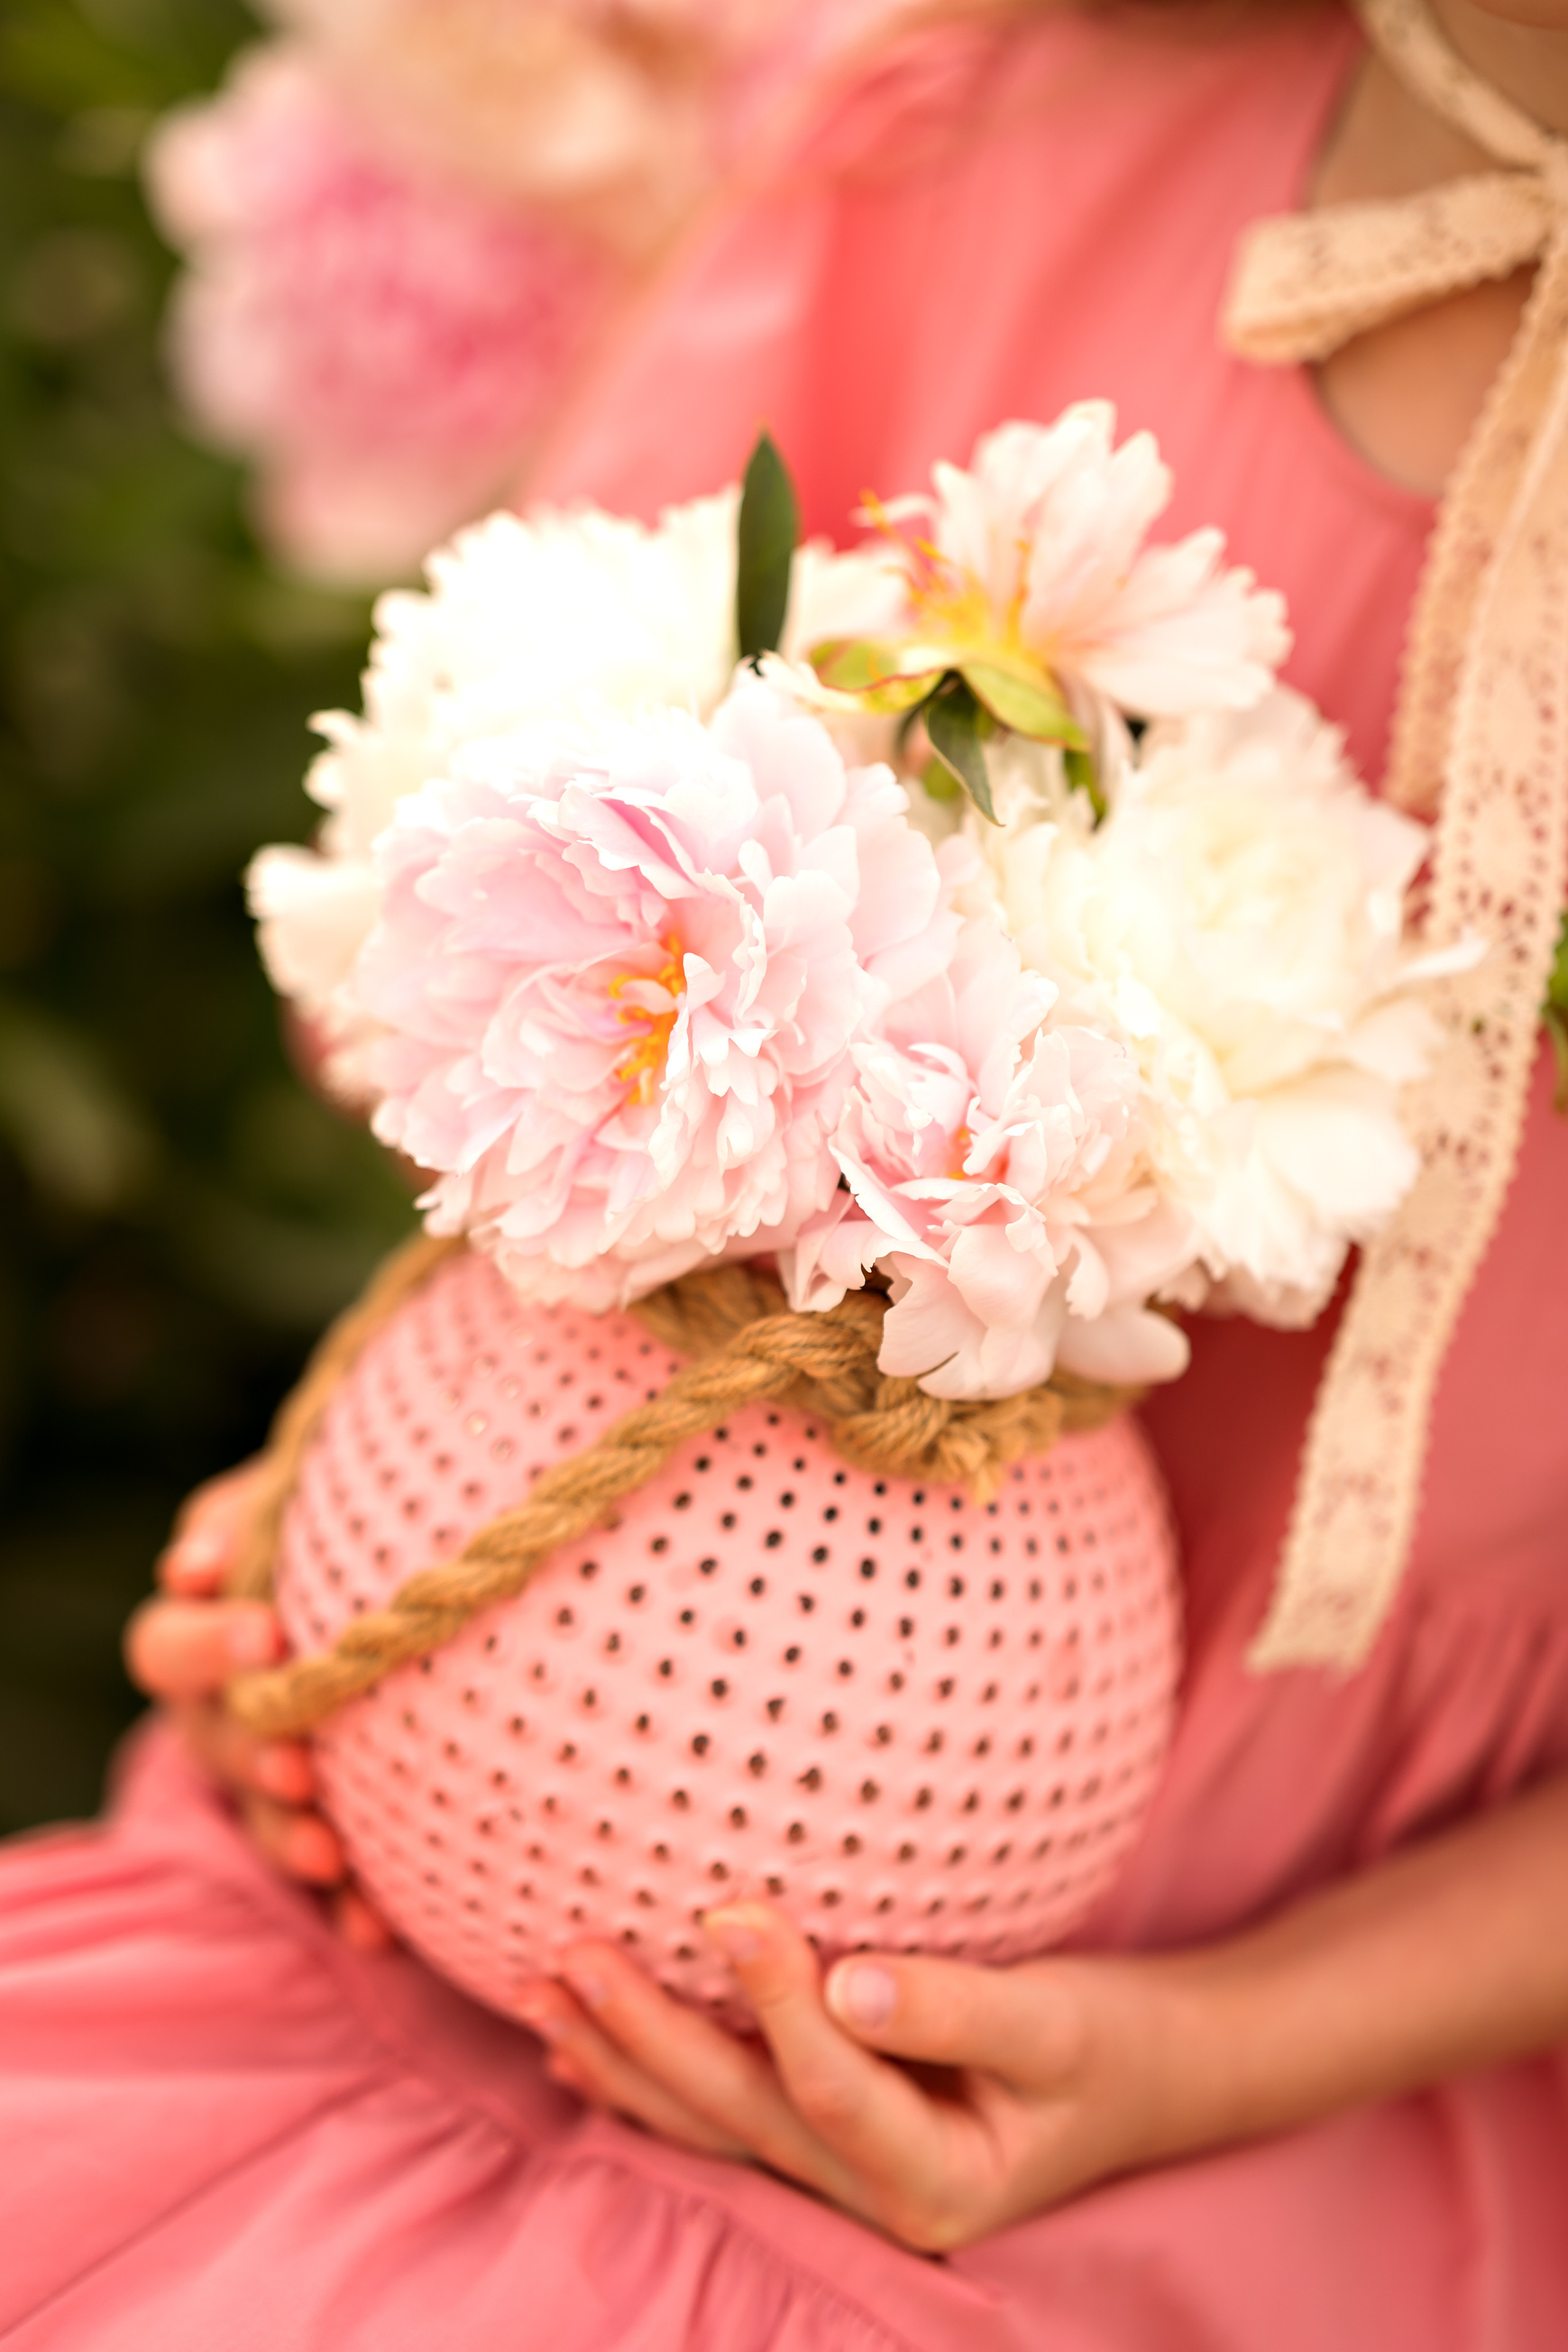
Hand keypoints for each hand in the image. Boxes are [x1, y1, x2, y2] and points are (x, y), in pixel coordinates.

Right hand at [123, 1464, 391, 1950]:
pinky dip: (345, 1904)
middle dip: (249, 1754)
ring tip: (327, 1851)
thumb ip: (254, 1513)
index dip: (209, 1643)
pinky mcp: (315, 1824)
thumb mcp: (297, 1502)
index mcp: (201, 1630)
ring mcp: (259, 1775)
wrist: (393, 1591)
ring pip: (256, 1813)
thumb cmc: (336, 1529)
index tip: (269, 1636)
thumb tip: (196, 1563)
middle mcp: (215, 1710)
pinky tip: (376, 1926)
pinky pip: (321, 1878)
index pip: (169, 1642)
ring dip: (285, 1835)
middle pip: (206, 1739)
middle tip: (295, 1762)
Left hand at [514, 1904, 1198, 2249]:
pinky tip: (577, 2047)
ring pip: (711, 2125)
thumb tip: (845, 1980)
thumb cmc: (1110, 2040)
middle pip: (741, 2114)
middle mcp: (876, 2200)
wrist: (1146, 2081)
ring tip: (540, 1993)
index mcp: (939, 2180)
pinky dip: (647, 2082)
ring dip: (622, 2061)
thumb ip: (957, 2006)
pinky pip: (722, 2119)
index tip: (727, 1905)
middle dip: (649, 2037)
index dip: (775, 2000)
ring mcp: (842, 2181)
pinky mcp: (824, 2145)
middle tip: (571, 1954)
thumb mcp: (1060, 2022)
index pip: (830, 2089)